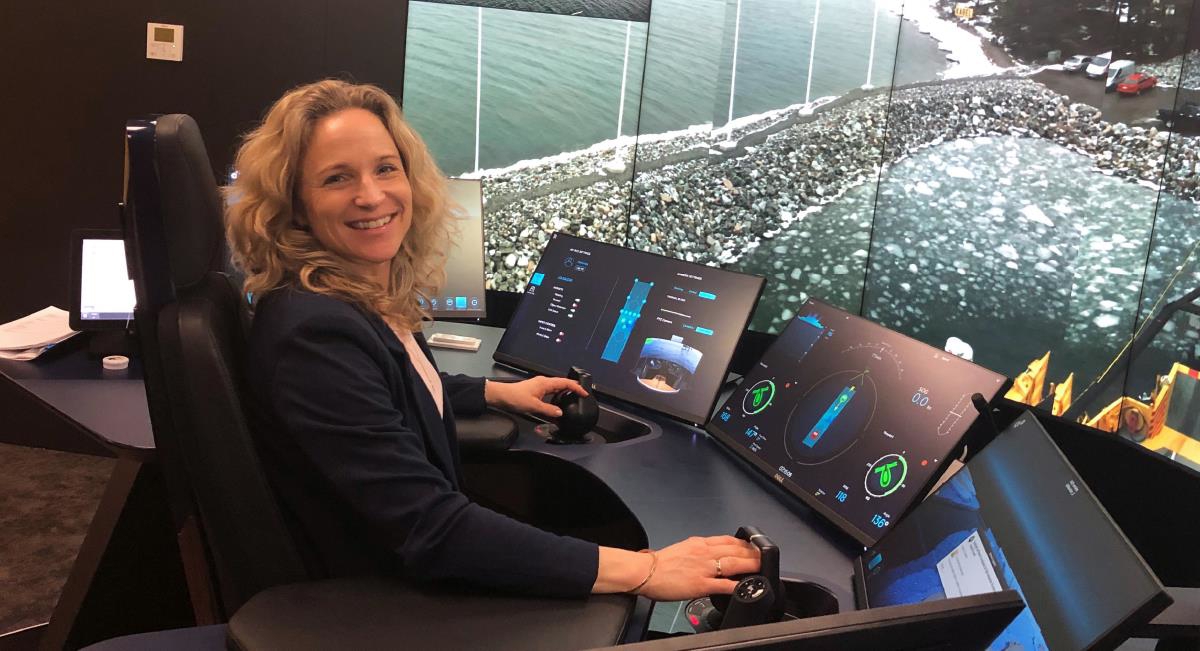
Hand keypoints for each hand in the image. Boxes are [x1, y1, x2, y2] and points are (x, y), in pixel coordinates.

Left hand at [484, 376, 587, 418]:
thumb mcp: (533, 406)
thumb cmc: (514, 397)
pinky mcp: (535, 390)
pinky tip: (556, 402)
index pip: (565, 383)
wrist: (501, 396)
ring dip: (564, 391)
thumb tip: (559, 412)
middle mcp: (543, 382)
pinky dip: (556, 395)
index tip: (584, 392)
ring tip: (571, 397)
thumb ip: (548, 410)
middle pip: (562, 383)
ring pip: (556, 387)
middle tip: (581, 394)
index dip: (576, 387)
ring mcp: (539, 386)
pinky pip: (550, 391)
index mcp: (545, 383)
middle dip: (572, 388)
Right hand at [638, 536, 760, 601]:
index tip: (753, 546)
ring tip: (760, 566)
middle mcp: (703, 553)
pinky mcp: (700, 584)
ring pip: (732, 563)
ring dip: (749, 565)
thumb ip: (698, 551)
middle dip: (751, 553)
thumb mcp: (682, 548)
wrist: (644, 572)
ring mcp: (703, 568)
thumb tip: (709, 555)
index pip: (727, 539)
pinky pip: (723, 585)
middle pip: (734, 550)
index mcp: (699, 543)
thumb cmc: (659, 563)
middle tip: (763, 555)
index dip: (743, 543)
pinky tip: (745, 586)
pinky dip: (736, 585)